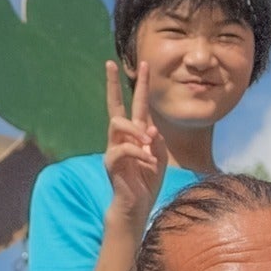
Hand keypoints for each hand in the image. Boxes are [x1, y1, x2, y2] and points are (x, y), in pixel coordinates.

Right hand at [102, 60, 169, 220]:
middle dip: (113, 84)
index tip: (144, 63)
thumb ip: (157, 142)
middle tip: (110, 64)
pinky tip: (148, 160)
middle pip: (114, 106)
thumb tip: (150, 129)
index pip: (137, 105)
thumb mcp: (160, 158)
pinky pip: (122, 149)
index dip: (141, 85)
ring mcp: (114, 149)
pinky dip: (139, 152)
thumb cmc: (147, 182)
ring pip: (117, 124)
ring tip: (149, 142)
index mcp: (136, 134)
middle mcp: (122, 138)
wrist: (135, 207)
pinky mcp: (111, 163)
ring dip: (135, 130)